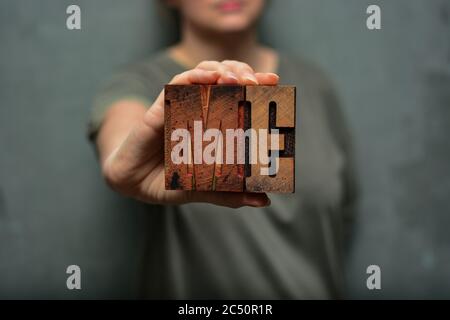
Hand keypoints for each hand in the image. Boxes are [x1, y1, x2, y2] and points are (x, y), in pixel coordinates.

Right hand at [101, 60, 278, 207]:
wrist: (133, 183)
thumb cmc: (169, 180)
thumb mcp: (203, 187)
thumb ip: (230, 192)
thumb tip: (264, 200)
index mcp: (212, 122)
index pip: (238, 95)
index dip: (256, 85)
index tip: (274, 81)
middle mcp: (199, 108)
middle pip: (225, 76)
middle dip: (244, 72)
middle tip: (257, 82)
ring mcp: (180, 105)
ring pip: (205, 72)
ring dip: (224, 70)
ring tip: (239, 78)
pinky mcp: (161, 108)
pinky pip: (178, 84)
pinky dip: (195, 76)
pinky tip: (211, 76)